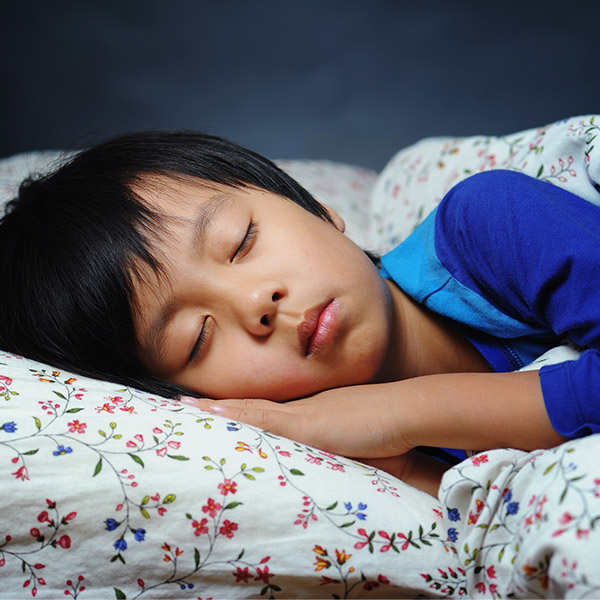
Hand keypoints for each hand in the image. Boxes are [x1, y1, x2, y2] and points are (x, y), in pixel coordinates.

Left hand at [181, 382, 413, 459]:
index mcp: (308, 414)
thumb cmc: (384, 431)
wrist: (404, 412)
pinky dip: (235, 415)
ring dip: (216, 410)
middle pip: (250, 408)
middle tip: (182, 405)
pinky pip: (262, 419)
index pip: (265, 413)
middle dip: (217, 408)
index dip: (237, 412)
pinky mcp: (306, 423)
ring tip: (182, 407)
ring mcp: (301, 414)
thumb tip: (326, 467)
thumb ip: (334, 453)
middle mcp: (299, 410)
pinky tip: (209, 412)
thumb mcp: (352, 445)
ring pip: (249, 410)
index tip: (211, 411)